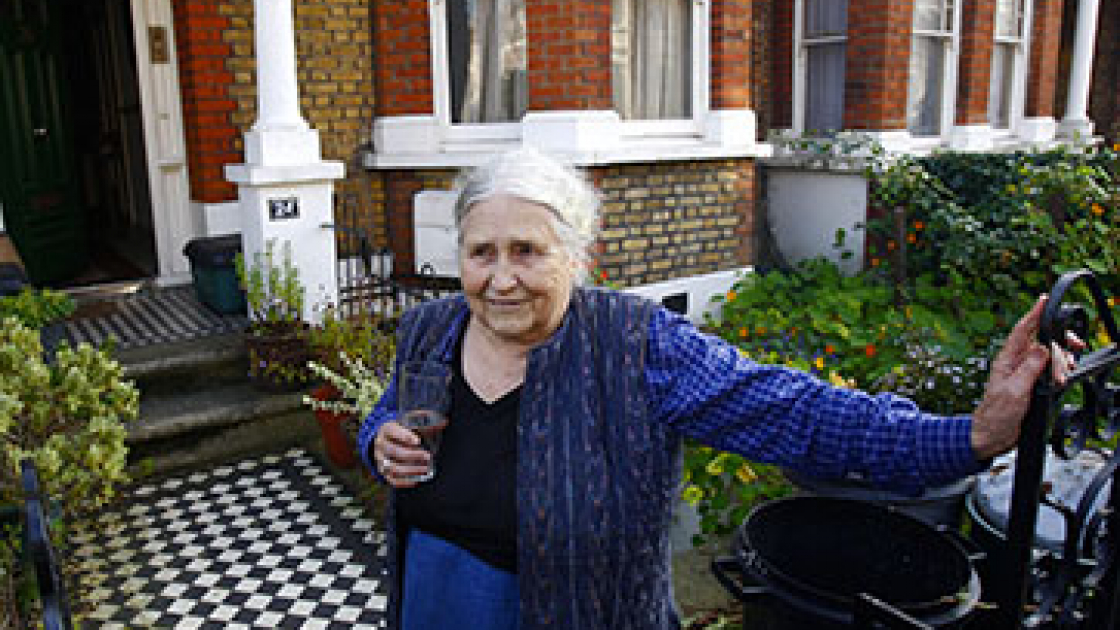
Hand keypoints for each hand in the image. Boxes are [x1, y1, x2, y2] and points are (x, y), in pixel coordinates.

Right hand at [374, 421, 430, 487]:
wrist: (388, 440)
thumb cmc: (404, 429)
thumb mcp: (411, 421)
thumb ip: (426, 421)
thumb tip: (444, 422)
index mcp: (386, 429)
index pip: (391, 431)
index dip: (403, 436)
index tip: (418, 441)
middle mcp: (380, 444)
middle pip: (392, 450)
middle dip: (411, 455)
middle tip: (428, 456)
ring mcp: (380, 459)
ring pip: (391, 467)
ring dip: (409, 470)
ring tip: (425, 469)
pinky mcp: (383, 471)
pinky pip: (391, 480)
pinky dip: (404, 482)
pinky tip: (416, 481)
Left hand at [970, 296, 1082, 458]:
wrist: (992, 435)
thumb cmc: (996, 415)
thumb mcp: (1014, 391)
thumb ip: (1029, 369)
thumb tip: (1043, 347)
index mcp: (1007, 360)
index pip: (1022, 331)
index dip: (1034, 314)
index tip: (1044, 300)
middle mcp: (1016, 362)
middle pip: (1043, 342)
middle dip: (1059, 349)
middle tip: (1069, 362)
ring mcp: (1024, 372)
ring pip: (1049, 357)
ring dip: (1060, 364)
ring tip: (1062, 379)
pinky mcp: (1032, 383)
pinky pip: (1050, 370)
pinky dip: (1059, 373)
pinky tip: (1062, 380)